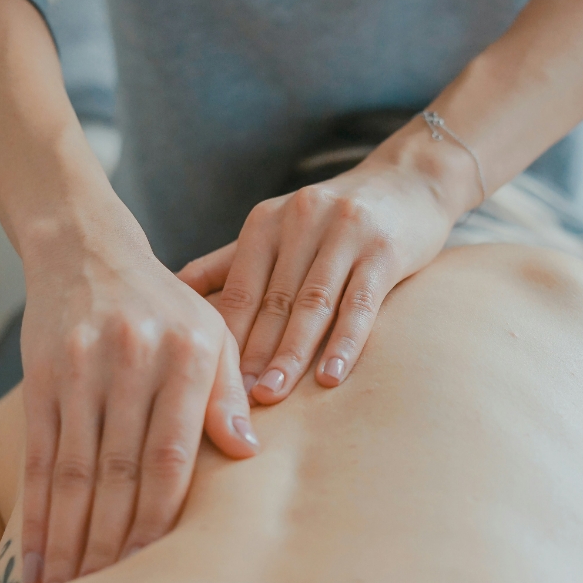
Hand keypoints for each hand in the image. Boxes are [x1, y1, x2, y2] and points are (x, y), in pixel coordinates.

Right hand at [19, 196, 258, 582]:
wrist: (88, 251)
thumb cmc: (164, 304)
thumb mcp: (212, 333)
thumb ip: (228, 392)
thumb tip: (247, 454)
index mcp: (187, 355)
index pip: (173, 455)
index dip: (162, 517)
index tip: (157, 566)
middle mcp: (133, 361)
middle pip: (121, 471)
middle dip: (114, 542)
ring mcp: (82, 369)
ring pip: (75, 471)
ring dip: (71, 538)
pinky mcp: (42, 377)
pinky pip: (39, 456)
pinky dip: (36, 512)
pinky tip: (36, 555)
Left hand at [178, 135, 459, 404]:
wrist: (410, 180)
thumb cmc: (333, 218)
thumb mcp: (277, 229)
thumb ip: (229, 262)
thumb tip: (172, 291)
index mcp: (266, 222)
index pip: (238, 289)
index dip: (224, 337)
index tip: (208, 383)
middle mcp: (300, 221)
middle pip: (272, 301)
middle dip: (252, 354)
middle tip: (234, 401)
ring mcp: (345, 233)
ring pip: (312, 304)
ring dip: (291, 354)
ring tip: (272, 395)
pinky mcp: (384, 249)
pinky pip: (361, 303)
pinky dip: (345, 342)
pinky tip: (330, 376)